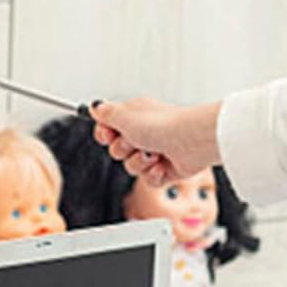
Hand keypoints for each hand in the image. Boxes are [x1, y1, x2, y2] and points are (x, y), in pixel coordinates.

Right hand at [88, 98, 222, 186]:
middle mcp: (144, 133)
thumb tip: (95, 106)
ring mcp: (155, 152)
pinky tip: (162, 164)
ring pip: (131, 167)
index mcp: (134, 117)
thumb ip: (105, 113)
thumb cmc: (162, 124)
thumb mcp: (123, 114)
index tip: (108, 134)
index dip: (105, 134)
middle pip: (117, 150)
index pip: (108, 129)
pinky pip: (147, 180)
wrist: (190, 141)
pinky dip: (153, 174)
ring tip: (153, 153)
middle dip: (123, 150)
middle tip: (135, 141)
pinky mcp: (165, 169)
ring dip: (139, 162)